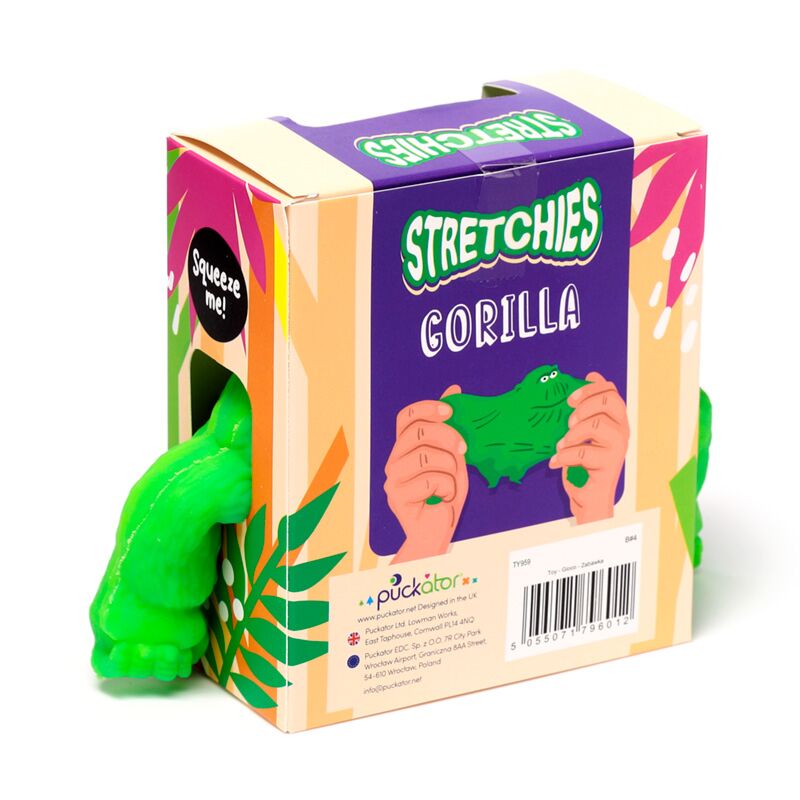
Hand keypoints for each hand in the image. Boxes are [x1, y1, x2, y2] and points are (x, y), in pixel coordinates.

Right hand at [384, 386, 468, 562]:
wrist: (439, 532)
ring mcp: (392, 478)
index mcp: (405, 448)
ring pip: (425, 456)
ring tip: (451, 484)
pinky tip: (444, 498)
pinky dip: (447, 488)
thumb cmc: (446, 495)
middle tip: (464, 449)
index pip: (406, 417)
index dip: (427, 407)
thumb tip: (454, 389)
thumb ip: (451, 427)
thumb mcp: (454, 456)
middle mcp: (394, 460)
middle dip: (448, 436)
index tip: (450, 411)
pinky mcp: (396, 496)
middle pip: (417, 432)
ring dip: (449, 469)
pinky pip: (430, 480)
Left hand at [549, 372, 628, 524]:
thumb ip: (587, 407)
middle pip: (608, 401)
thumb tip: (592, 375)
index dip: (590, 389)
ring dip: (571, 434)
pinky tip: (556, 462)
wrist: (586, 496)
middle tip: (568, 422)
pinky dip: (564, 456)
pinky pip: (583, 451)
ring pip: (595, 424)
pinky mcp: (609, 465)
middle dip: (583, 406)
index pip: (611, 391)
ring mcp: (618, 447)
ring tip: (562, 446)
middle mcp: (622, 431)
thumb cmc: (583, 462)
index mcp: (616, 420)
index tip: (570, 399)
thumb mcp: (583, 430)